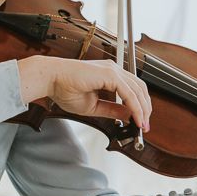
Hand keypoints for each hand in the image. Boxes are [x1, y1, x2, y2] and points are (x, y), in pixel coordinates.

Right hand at [19, 56, 151, 129]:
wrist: (51, 79)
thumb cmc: (64, 89)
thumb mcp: (93, 106)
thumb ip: (111, 109)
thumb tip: (128, 115)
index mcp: (109, 74)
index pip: (133, 89)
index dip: (140, 106)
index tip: (140, 122)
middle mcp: (113, 69)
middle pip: (140, 88)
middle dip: (145, 108)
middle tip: (144, 125)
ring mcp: (112, 70)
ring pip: (138, 90)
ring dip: (143, 109)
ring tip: (141, 124)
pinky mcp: (109, 74)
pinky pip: (129, 93)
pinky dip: (135, 107)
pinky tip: (135, 118)